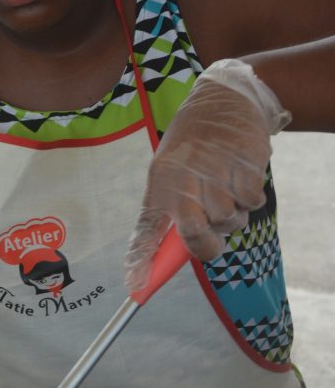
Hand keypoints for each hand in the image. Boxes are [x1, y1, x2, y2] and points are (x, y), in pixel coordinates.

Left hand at [125, 59, 290, 292]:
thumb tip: (158, 254)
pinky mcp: (244, 166)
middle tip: (212, 235)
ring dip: (232, 214)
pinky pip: (252, 202)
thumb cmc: (192, 145)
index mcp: (160, 182)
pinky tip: (240, 173)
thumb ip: (168, 211)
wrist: (223, 100)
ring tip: (225, 185)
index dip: (141, 261)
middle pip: (197, 236)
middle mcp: (184, 178)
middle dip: (208, 245)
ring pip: (230, 221)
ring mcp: (216, 172)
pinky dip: (250, 195)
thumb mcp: (169, 172)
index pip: (147, 228)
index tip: (134, 287)